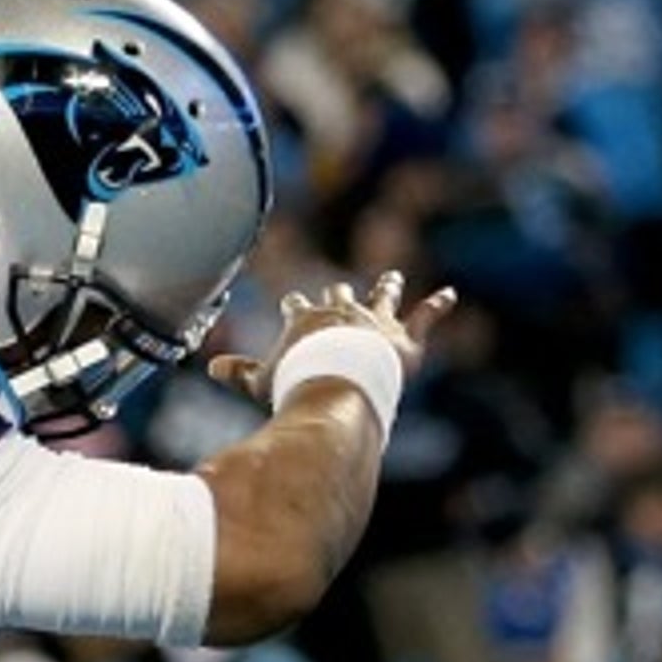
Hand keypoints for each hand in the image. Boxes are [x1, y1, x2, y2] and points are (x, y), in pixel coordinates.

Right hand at [207, 271, 456, 404]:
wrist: (336, 385)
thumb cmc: (296, 383)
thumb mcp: (261, 380)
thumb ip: (239, 372)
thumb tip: (211, 366)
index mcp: (307, 320)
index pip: (298, 307)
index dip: (295, 307)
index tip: (293, 302)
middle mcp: (342, 313)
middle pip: (338, 295)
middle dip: (337, 293)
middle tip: (337, 289)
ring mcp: (375, 323)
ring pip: (382, 297)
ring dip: (387, 286)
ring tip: (393, 276)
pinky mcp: (405, 339)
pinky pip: (425, 316)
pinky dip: (438, 305)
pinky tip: (450, 293)